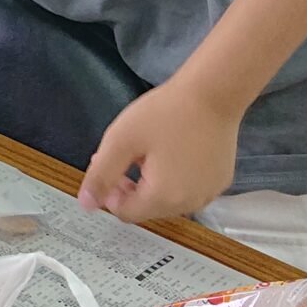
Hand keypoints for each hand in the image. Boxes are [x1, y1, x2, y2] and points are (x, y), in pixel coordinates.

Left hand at [78, 78, 243, 223]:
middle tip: (126, 153)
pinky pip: (189, 190)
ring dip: (153, 183)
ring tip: (150, 151)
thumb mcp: (122, 140)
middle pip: (148, 208)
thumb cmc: (165, 113)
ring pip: (169, 200)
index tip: (109, 163)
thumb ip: (101, 175)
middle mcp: (191, 204)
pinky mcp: (221, 181)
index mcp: (164, 198)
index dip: (110, 193)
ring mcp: (210, 193)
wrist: (213, 92)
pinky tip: (174, 152)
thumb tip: (86, 204)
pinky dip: (176, 179)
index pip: (126, 213)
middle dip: (131, 187)